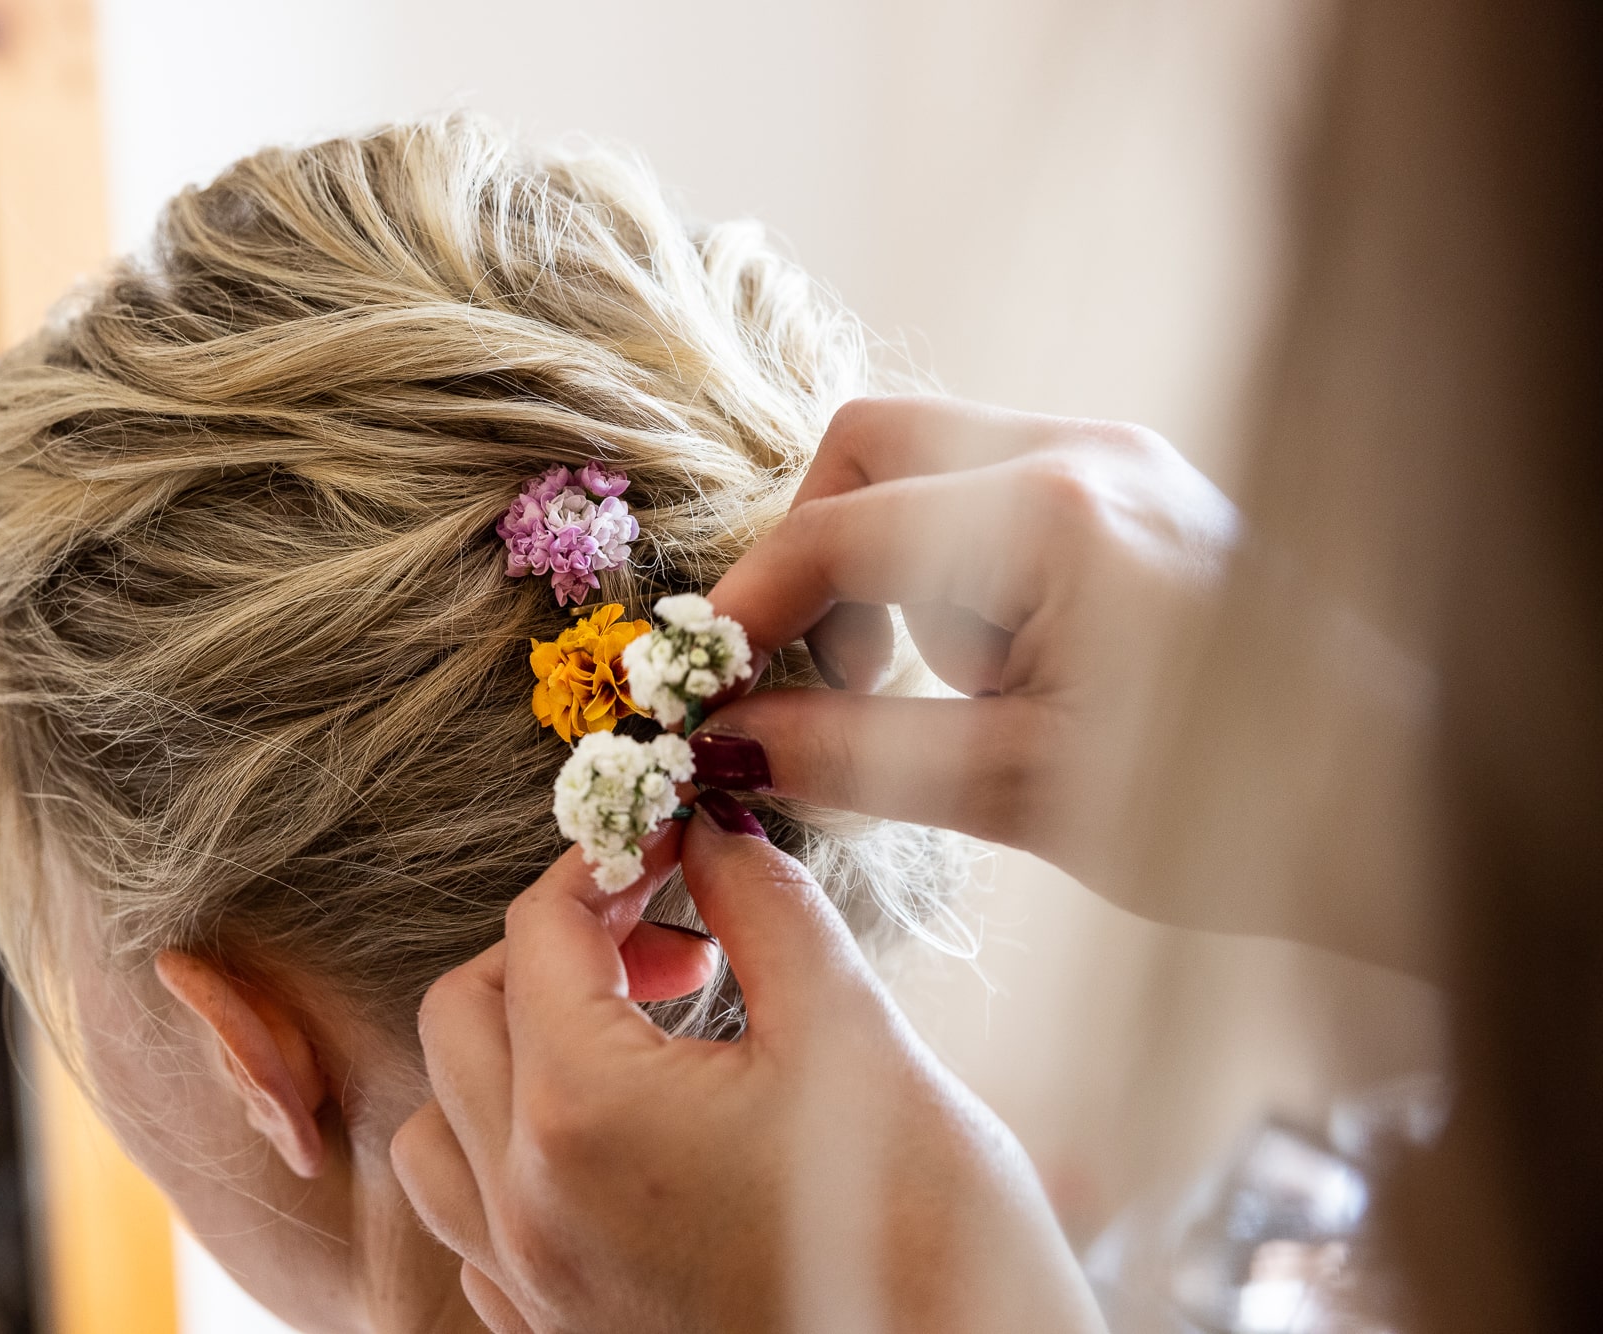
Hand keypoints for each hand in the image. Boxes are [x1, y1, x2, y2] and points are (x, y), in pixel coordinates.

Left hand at [391, 803, 1105, 1333]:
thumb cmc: (930, 1241)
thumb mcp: (855, 1038)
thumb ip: (765, 908)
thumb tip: (711, 830)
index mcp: (585, 1114)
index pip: (541, 931)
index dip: (608, 863)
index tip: (674, 842)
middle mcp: (527, 1206)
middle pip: (463, 1015)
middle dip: (556, 949)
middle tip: (673, 945)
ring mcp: (533, 1286)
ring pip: (441, 1126)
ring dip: (509, 1054)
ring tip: (633, 1040)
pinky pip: (475, 1224)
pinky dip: (512, 1154)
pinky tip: (618, 1143)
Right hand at [701, 395, 1238, 920]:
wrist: (1402, 814)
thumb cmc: (1229, 810)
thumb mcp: (1019, 788)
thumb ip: (852, 752)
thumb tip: (722, 742)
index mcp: (1055, 512)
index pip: (837, 533)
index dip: (748, 615)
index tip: (705, 695)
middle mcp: (1085, 451)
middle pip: (870, 444)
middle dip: (813, 557)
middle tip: (819, 675)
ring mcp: (1119, 462)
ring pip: (926, 468)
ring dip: (891, 574)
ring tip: (948, 696)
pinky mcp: (1137, 496)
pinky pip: (992, 499)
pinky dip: (953, 577)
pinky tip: (1001, 676)